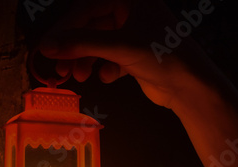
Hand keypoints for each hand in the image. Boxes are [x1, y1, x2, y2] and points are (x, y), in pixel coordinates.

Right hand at [39, 0, 221, 111]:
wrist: (190, 87)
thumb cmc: (164, 57)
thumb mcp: (120, 46)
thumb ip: (82, 44)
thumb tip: (47, 45)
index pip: (86, 8)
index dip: (65, 29)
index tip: (48, 47)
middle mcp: (130, 11)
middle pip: (89, 27)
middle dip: (75, 49)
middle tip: (60, 67)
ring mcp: (132, 32)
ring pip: (97, 43)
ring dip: (85, 60)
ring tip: (79, 76)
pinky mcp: (133, 53)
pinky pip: (108, 56)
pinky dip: (104, 67)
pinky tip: (107, 77)